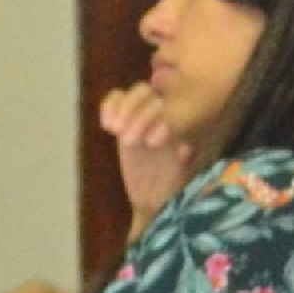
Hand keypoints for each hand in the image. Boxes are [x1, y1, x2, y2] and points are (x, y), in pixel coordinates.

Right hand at [98, 81, 198, 226]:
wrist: (155, 199)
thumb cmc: (171, 190)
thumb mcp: (180, 182)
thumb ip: (184, 165)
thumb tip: (186, 148)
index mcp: (181, 126)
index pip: (170, 107)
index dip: (159, 119)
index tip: (150, 144)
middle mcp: (164, 116)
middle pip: (151, 95)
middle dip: (138, 116)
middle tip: (127, 142)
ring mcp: (143, 116)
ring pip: (134, 93)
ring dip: (123, 109)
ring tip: (115, 131)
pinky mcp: (124, 121)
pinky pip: (115, 99)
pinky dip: (109, 106)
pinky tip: (106, 126)